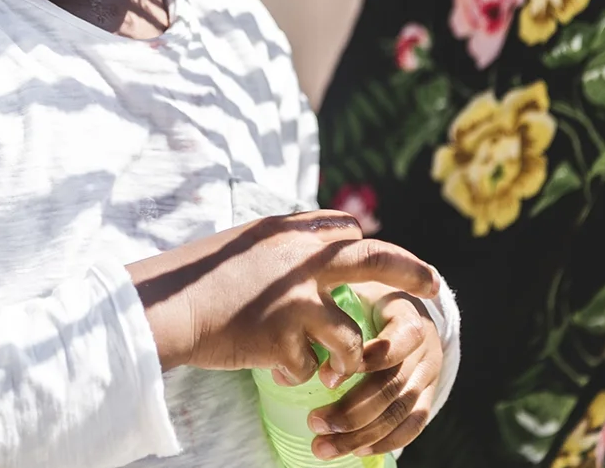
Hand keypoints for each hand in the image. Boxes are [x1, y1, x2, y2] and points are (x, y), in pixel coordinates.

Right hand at [126, 211, 440, 386]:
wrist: (170, 305)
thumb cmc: (199, 276)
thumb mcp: (245, 244)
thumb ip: (284, 245)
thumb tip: (317, 239)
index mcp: (290, 233)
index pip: (347, 231)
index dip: (363, 247)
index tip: (376, 260)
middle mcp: (301, 260)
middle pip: (374, 262)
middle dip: (410, 273)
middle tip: (434, 285)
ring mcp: (298, 299)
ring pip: (351, 337)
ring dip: (345, 358)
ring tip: (328, 368)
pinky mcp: (287, 337)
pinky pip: (313, 367)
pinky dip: (298, 373)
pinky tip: (277, 370)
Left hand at [308, 287, 442, 458]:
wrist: (400, 306)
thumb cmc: (364, 296)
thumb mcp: (352, 287)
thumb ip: (331, 306)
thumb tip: (292, 341)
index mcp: (407, 312)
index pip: (402, 336)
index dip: (371, 358)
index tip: (327, 377)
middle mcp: (424, 346)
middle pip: (394, 384)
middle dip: (353, 410)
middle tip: (315, 422)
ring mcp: (428, 373)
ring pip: (401, 411)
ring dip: (361, 434)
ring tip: (324, 446)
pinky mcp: (427, 394)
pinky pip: (414, 424)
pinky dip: (385, 441)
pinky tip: (357, 451)